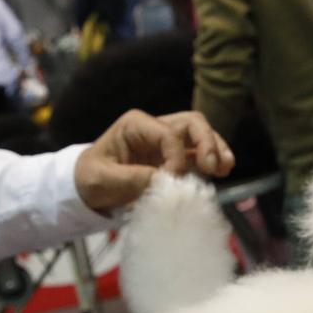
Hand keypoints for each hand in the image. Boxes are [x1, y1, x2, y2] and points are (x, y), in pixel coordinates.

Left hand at [73, 109, 234, 212]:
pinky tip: (222, 171)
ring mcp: (167, 142)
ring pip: (200, 135)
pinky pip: (199, 154)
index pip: (169, 134)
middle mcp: (155, 127)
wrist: (86, 188)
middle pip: (192, 124)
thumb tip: (165, 181)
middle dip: (207, 142)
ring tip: (226, 167)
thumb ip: (132, 179)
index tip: (172, 181)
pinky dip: (212, 160)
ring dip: (215, 149)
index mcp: (136, 124)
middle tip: (214, 166)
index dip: (177, 158)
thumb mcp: (102, 179)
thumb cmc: (90, 178)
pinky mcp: (174, 158)